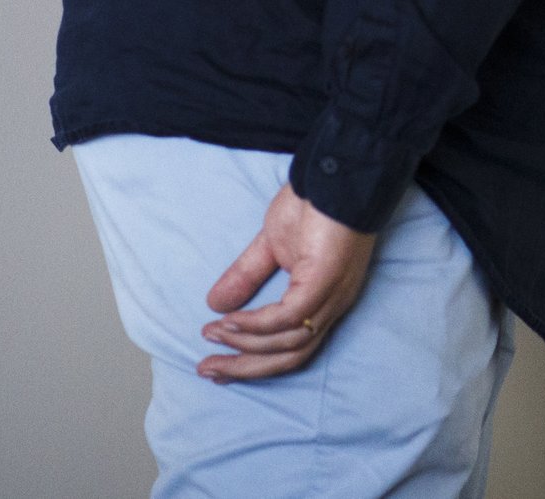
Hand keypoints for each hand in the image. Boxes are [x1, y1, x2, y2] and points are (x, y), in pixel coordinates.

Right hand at [196, 182, 375, 382]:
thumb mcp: (271, 246)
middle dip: (244, 368)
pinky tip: (231, 322)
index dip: (255, 363)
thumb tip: (215, 304)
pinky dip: (258, 325)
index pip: (291, 349)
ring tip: (213, 335)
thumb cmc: (315, 205)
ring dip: (245, 346)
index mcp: (323, 301)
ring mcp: (332, 295)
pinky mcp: (325, 281)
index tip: (219, 369)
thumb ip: (247, 275)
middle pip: (289, 356)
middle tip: (207, 370)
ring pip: (288, 343)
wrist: (337, 174)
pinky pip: (289, 317)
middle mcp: (332, 305)